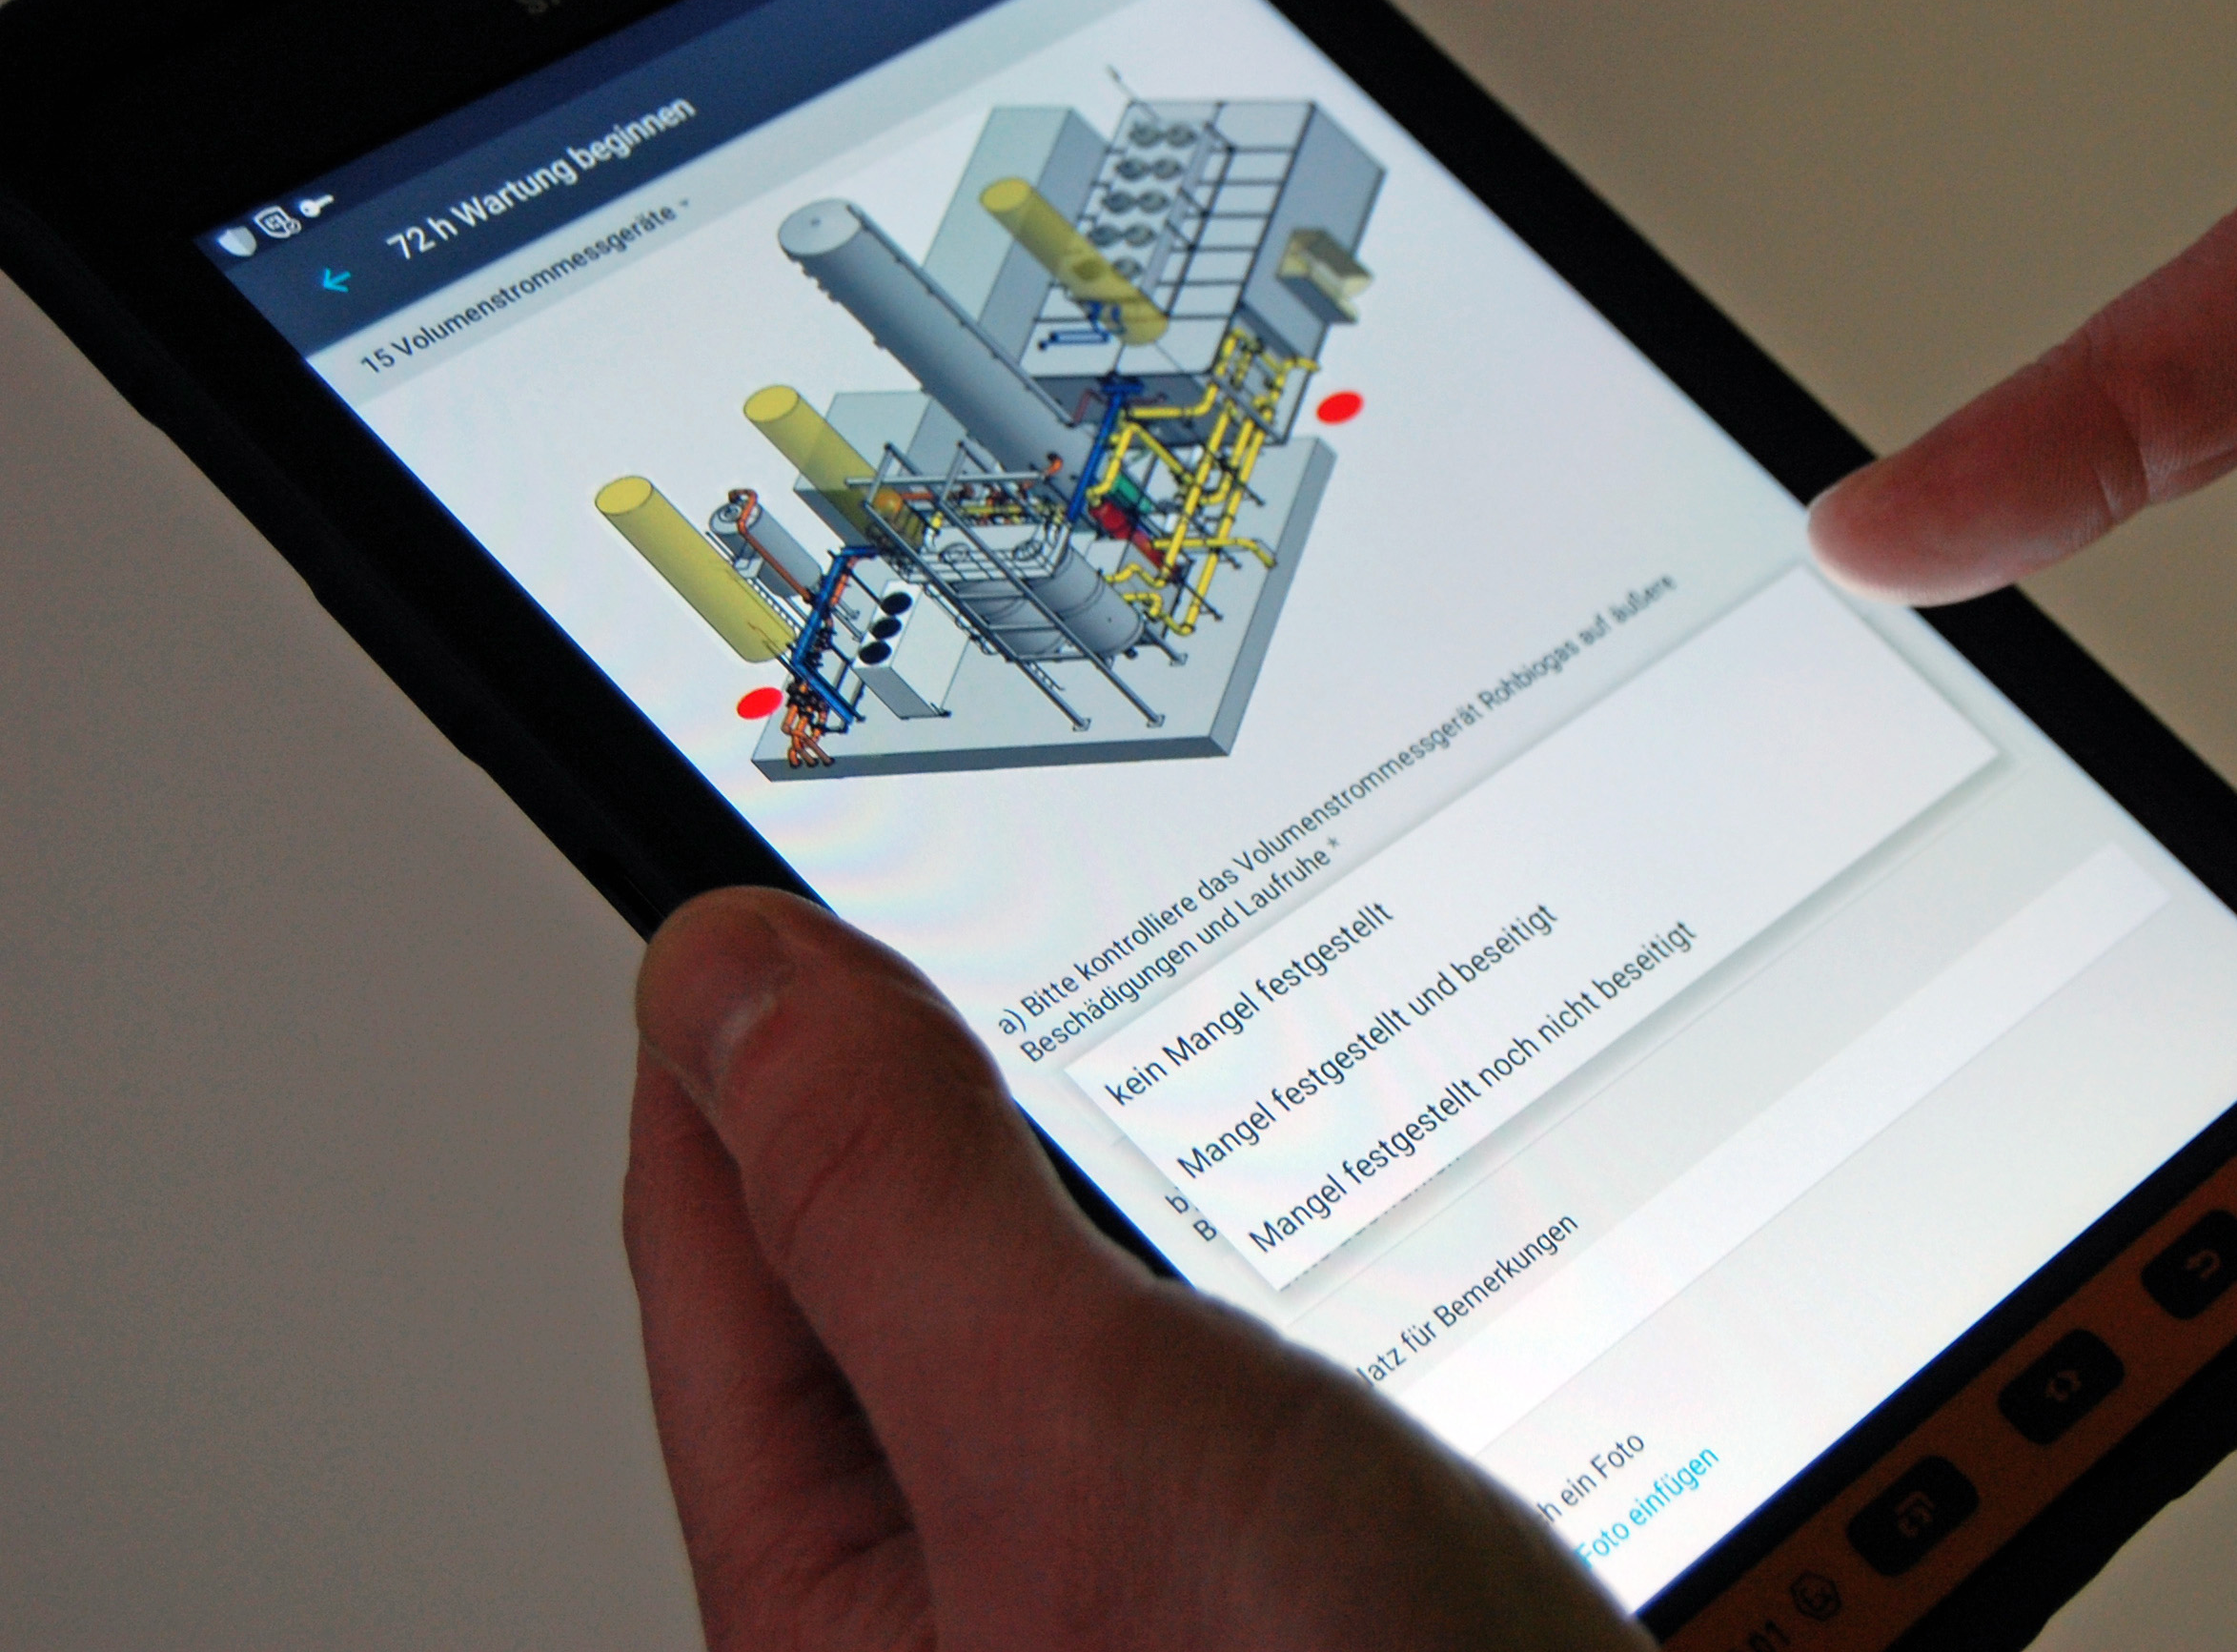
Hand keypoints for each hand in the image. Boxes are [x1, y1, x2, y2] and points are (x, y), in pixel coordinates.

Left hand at [623, 887, 1648, 1650]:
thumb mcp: (1070, 1445)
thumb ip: (896, 1208)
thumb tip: (735, 980)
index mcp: (849, 1583)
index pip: (725, 1241)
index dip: (728, 1035)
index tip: (751, 877)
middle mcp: (977, 1601)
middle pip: (879, 1278)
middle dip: (896, 1088)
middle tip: (899, 920)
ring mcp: (1139, 1591)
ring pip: (1064, 1319)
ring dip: (1072, 1159)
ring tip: (1049, 1022)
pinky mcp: (1290, 1584)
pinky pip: (1202, 1380)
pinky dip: (1218, 1257)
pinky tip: (1252, 1206)